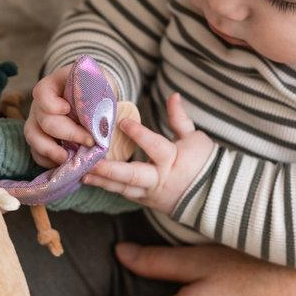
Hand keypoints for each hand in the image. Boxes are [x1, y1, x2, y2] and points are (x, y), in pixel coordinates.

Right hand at [25, 65, 93, 167]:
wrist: (90, 95)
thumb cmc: (92, 89)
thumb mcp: (96, 84)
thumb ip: (94, 97)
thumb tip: (98, 123)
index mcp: (52, 87)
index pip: (42, 94)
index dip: (52, 104)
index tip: (67, 108)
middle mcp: (40, 105)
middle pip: (45, 120)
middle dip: (68, 133)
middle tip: (90, 141)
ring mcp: (37, 122)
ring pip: (34, 138)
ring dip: (51, 151)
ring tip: (69, 158)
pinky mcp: (40, 139)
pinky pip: (36, 152)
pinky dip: (48, 161)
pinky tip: (64, 163)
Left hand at [83, 92, 214, 213]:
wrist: (211, 195)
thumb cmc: (203, 162)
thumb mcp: (193, 137)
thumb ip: (179, 118)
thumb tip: (173, 95)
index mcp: (173, 160)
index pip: (154, 146)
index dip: (139, 134)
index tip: (122, 122)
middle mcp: (160, 179)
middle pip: (133, 176)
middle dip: (110, 170)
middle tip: (91, 163)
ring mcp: (151, 193)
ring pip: (125, 188)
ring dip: (103, 181)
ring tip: (83, 173)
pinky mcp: (146, 200)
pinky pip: (125, 193)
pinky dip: (109, 186)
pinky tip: (94, 179)